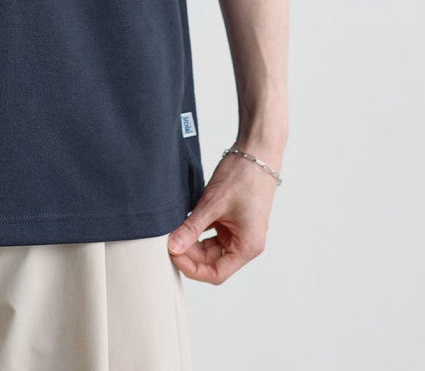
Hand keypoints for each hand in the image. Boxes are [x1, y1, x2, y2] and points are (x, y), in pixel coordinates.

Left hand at [165, 148, 280, 283]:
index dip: (192, 268)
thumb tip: (173, 247)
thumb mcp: (213, 203)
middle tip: (168, 240)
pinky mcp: (233, 221)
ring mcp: (239, 233)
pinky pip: (212, 235)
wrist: (257, 152)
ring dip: (192, 243)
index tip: (172, 253)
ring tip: (174, 231)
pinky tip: (184, 223)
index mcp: (247, 247)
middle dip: (189, 254)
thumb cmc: (243, 176)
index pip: (216, 273)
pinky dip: (198, 232)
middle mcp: (245, 244)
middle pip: (211, 262)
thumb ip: (192, 228)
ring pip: (210, 249)